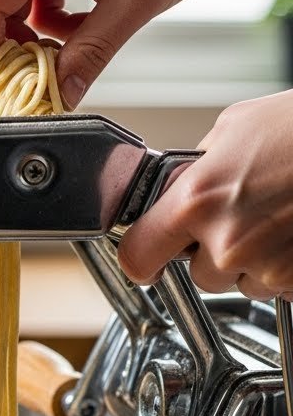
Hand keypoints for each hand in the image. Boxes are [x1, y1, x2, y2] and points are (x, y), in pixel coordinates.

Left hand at [117, 90, 292, 300]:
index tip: (149, 257)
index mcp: (198, 200)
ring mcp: (266, 267)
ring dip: (252, 259)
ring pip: (240, 282)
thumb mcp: (233, 129)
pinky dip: (285, 266)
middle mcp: (228, 242)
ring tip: (278, 216)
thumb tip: (176, 188)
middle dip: (213, 251)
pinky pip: (278, 286)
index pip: (138, 258)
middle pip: (198, 274)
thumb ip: (196, 169)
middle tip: (243, 214)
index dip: (143, 258)